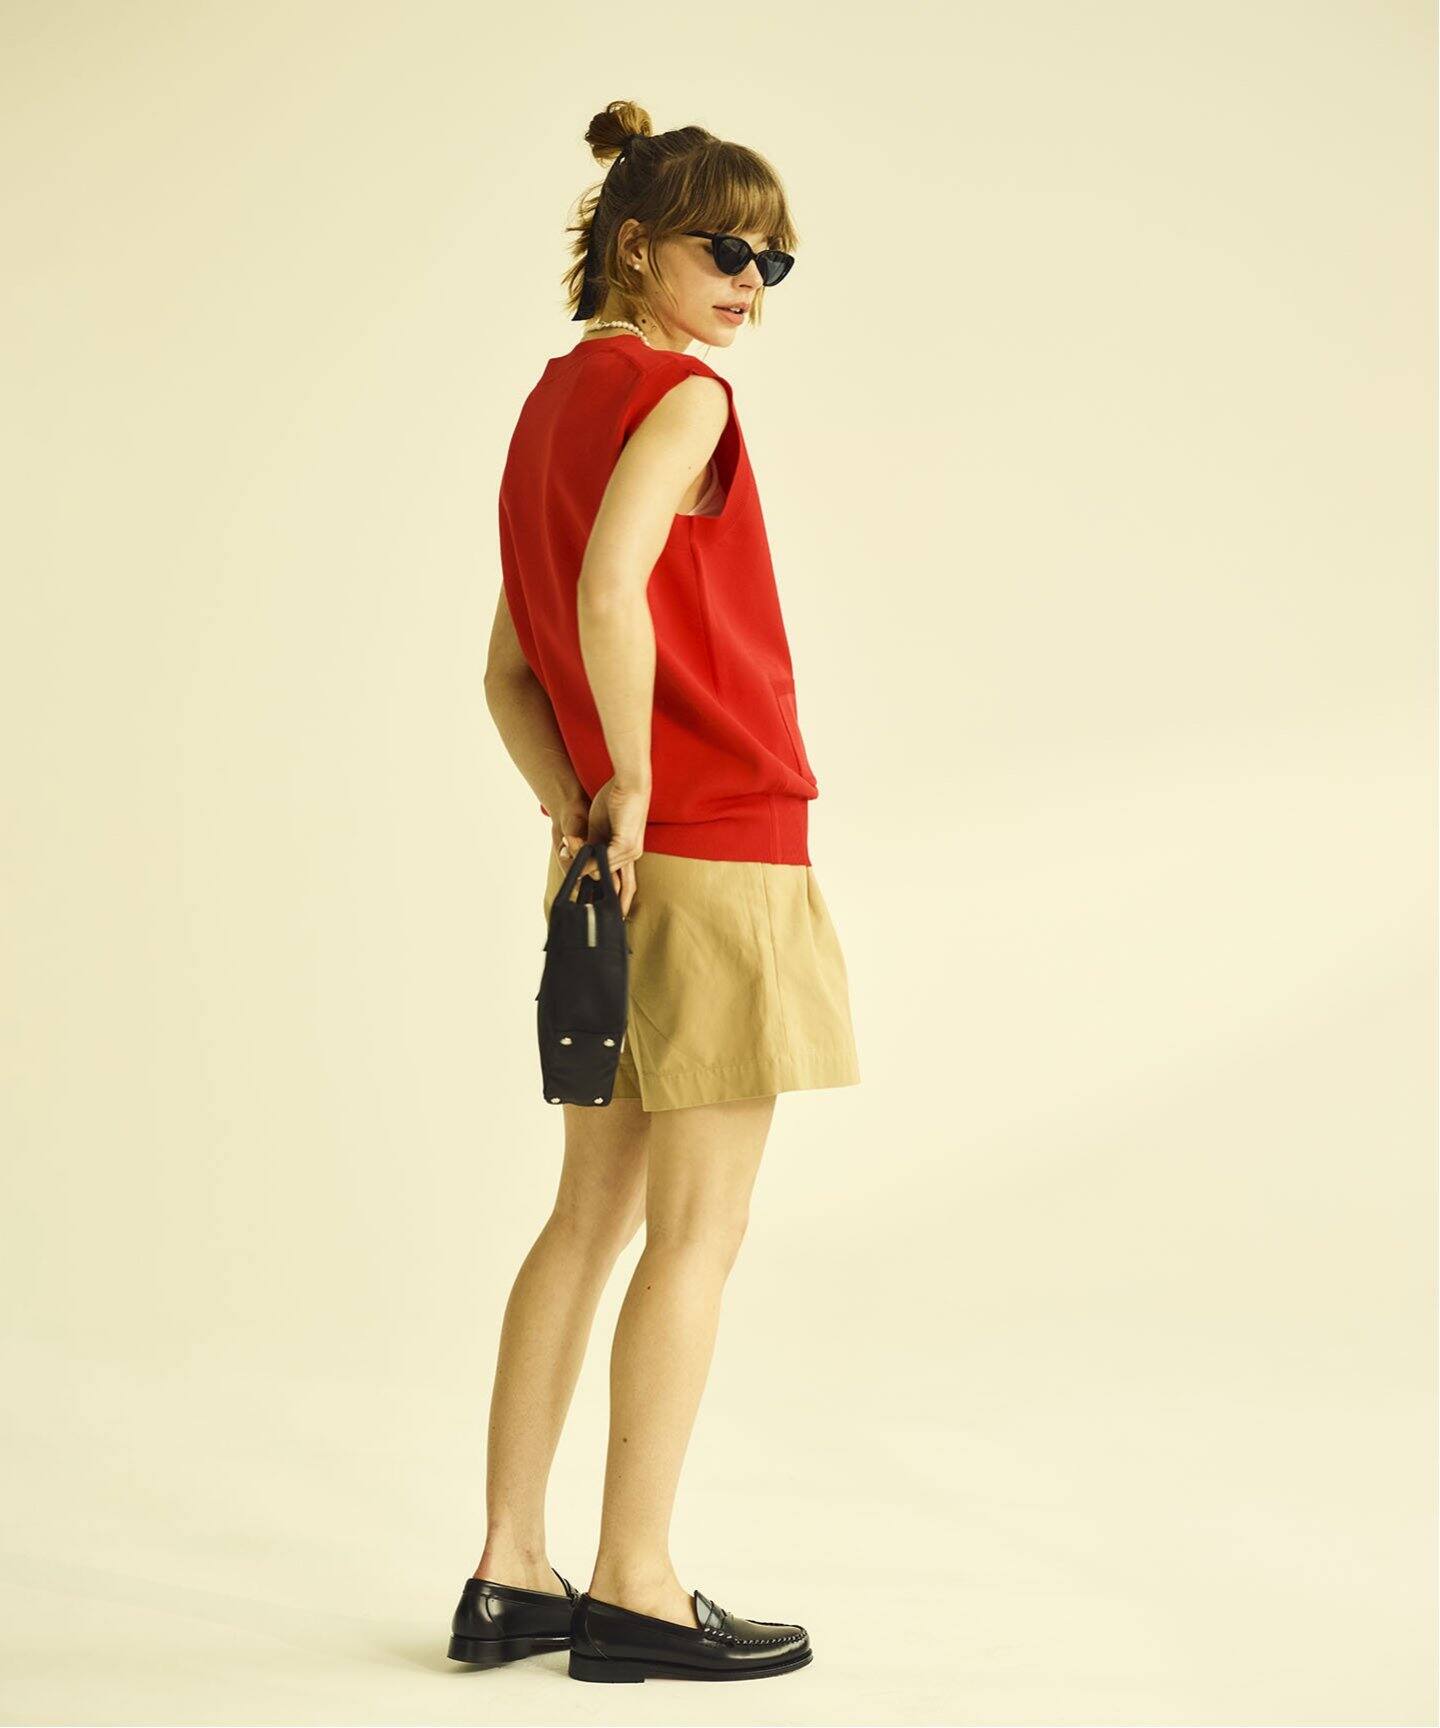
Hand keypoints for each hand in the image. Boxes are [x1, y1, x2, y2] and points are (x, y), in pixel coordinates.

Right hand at [583, 774, 648, 917]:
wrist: (627, 783)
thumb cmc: (615, 800)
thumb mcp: (598, 828)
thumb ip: (591, 846)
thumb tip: (582, 863)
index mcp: (627, 852)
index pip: (626, 883)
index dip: (618, 899)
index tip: (610, 914)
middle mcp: (632, 855)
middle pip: (626, 888)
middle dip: (617, 907)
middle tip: (610, 924)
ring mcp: (631, 851)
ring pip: (609, 874)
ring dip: (589, 878)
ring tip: (576, 887)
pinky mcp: (625, 843)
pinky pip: (604, 860)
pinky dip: (591, 866)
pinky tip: (581, 869)